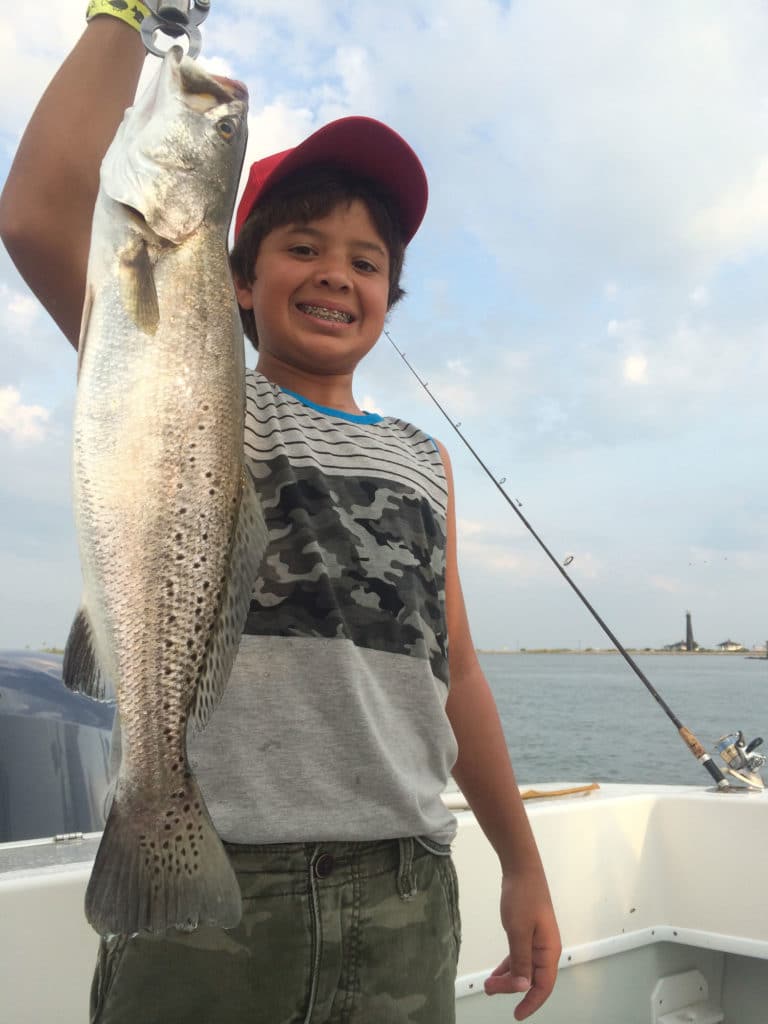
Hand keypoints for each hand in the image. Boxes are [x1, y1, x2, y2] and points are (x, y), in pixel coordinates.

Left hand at [484, 867, 560, 1019]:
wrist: (521, 869)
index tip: (517, 1014)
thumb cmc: (522, 898)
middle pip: (531, 978)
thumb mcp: (519, 931)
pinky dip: (508, 966)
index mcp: (549, 950)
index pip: (544, 985)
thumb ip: (520, 960)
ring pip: (523, 968)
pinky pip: (518, 956)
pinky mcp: (527, 932)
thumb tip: (523, 987)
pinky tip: (496, 973)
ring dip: (507, 978)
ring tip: (488, 986)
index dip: (532, 1002)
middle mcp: (545, 948)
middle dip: (511, 988)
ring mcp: (537, 940)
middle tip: (489, 989)